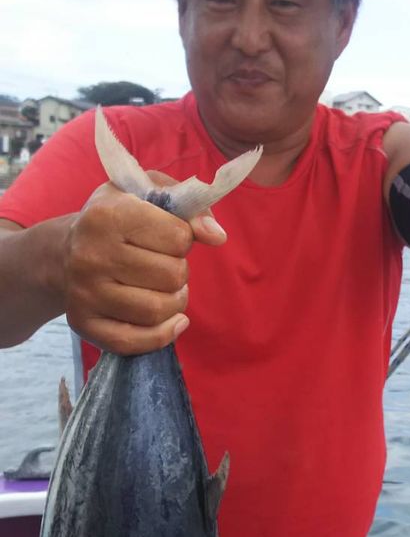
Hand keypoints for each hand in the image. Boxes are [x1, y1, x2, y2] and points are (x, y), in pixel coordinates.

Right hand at [63, 173, 225, 354]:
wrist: (64, 252)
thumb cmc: (117, 219)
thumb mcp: (149, 194)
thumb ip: (190, 208)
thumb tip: (217, 236)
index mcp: (107, 215)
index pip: (179, 237)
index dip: (184, 238)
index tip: (169, 237)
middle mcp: (91, 255)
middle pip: (172, 276)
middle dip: (180, 272)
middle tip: (166, 266)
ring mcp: (85, 293)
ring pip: (158, 310)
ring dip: (175, 302)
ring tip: (166, 289)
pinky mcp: (84, 324)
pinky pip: (135, 342)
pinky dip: (163, 335)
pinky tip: (172, 320)